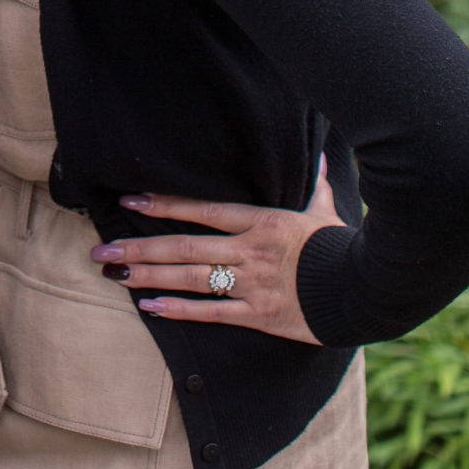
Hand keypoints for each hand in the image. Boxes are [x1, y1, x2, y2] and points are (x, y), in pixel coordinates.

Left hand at [89, 156, 341, 344]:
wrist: (366, 290)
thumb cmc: (341, 248)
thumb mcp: (324, 212)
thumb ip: (314, 186)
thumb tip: (320, 154)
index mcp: (261, 221)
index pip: (202, 209)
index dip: (165, 204)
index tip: (130, 201)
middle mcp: (249, 250)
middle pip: (185, 246)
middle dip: (140, 246)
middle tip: (103, 249)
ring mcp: (253, 283)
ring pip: (192, 278)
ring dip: (151, 275)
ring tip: (116, 273)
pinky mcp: (261, 314)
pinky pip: (214, 313)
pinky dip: (181, 309)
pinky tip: (151, 305)